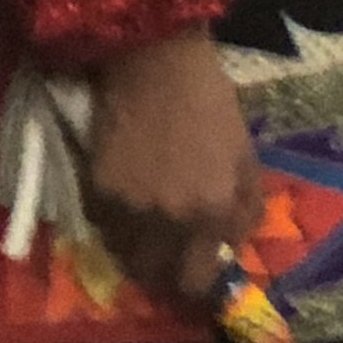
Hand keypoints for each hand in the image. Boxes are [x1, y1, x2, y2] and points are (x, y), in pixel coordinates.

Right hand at [89, 28, 268, 305]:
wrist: (155, 61)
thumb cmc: (208, 101)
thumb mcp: (246, 152)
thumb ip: (246, 206)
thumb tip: (235, 246)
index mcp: (214, 211)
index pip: (204, 279)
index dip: (203, 281)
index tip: (202, 272)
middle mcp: (172, 222)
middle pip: (163, 281)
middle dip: (169, 278)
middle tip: (173, 262)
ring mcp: (130, 212)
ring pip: (129, 262)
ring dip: (140, 257)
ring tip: (147, 237)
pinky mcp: (96, 194)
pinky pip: (104, 232)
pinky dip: (114, 229)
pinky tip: (125, 210)